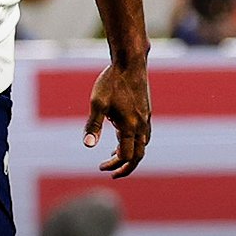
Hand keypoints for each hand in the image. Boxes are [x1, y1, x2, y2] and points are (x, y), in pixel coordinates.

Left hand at [83, 62, 151, 178]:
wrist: (130, 62)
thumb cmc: (111, 81)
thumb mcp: (97, 103)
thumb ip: (93, 126)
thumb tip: (88, 146)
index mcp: (130, 126)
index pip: (127, 156)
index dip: (114, 166)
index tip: (101, 167)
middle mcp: (142, 125)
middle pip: (138, 155)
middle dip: (125, 167)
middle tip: (111, 172)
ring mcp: (146, 118)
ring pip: (143, 145)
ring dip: (130, 154)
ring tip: (114, 155)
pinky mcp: (146, 110)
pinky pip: (144, 134)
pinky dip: (134, 141)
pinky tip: (122, 133)